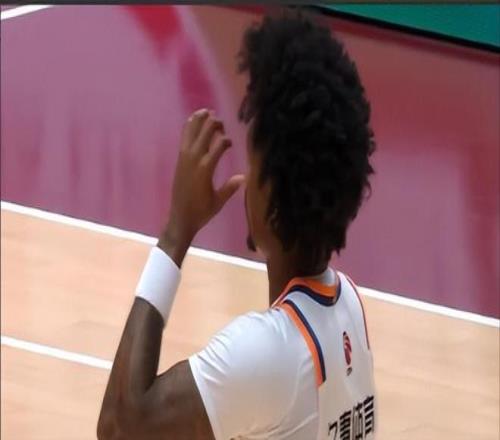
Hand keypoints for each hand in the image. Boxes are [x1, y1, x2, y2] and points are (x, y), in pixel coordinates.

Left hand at [158, 109, 244, 265]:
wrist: (180, 218)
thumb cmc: (202, 211)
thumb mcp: (219, 201)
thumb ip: (230, 187)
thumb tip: (244, 176)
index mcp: (206, 169)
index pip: (218, 146)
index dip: (226, 140)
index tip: (231, 143)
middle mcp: (194, 159)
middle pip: (204, 134)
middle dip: (214, 125)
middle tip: (222, 123)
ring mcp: (184, 158)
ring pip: (191, 133)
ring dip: (199, 121)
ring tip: (206, 111)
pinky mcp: (179, 160)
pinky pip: (183, 138)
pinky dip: (189, 128)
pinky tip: (193, 121)